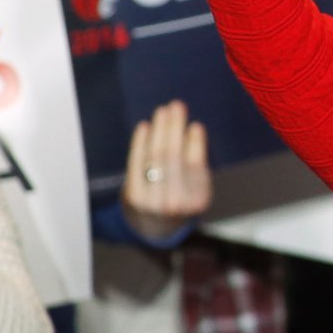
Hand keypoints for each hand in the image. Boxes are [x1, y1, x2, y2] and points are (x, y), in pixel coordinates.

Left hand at [120, 100, 210, 241]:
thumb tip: (194, 129)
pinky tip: (144, 127)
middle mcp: (175, 202)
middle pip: (174, 157)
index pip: (196, 165)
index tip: (196, 124)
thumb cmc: (180, 199)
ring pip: (155, 157)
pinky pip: (137, 164)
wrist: (155, 227)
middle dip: (174, 128)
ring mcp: (152, 200)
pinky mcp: (134, 196)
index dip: (195, 143)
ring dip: (159, 130)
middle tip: (177, 106)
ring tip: (162, 111)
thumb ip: (196, 163)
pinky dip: (140, 143)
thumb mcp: (196, 187)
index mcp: (198, 199)